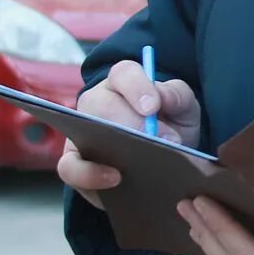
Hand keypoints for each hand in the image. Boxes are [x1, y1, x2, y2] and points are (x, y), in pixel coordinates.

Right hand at [57, 58, 203, 206]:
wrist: (165, 159)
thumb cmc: (170, 124)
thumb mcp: (183, 107)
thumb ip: (177, 96)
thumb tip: (162, 97)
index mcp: (124, 83)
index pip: (124, 73)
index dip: (137, 87)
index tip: (152, 107)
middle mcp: (97, 102)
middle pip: (101, 103)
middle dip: (129, 125)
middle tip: (156, 143)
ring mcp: (82, 132)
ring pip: (78, 133)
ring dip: (105, 150)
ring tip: (131, 167)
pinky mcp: (75, 163)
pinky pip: (70, 168)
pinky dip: (88, 176)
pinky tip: (115, 181)